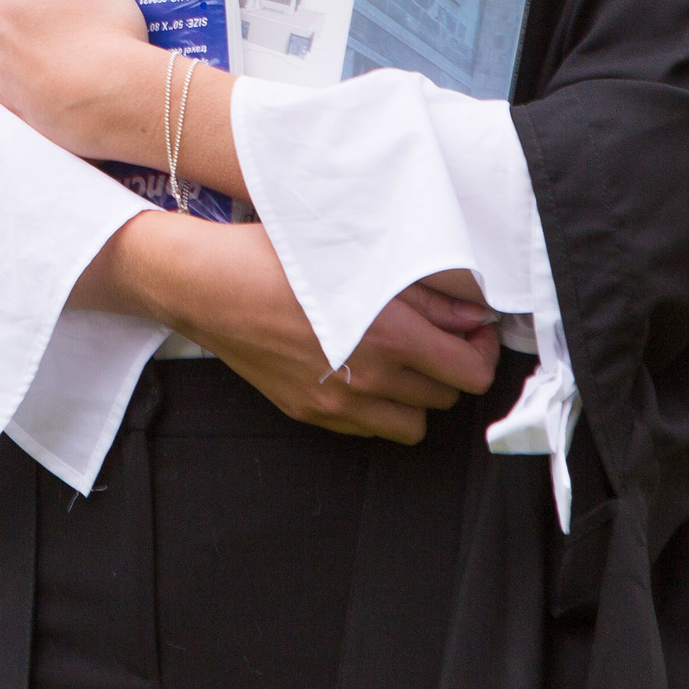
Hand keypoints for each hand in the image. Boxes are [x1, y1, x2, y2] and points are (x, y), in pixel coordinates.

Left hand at [0, 0, 158, 164]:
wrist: (121, 98)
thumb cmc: (101, 34)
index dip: (54, 2)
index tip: (78, 12)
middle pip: (22, 36)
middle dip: (49, 36)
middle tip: (86, 38)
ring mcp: (8, 93)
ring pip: (29, 71)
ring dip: (51, 69)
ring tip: (88, 69)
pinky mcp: (26, 123)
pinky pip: (37, 104)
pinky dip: (54, 100)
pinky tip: (79, 96)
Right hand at [84, 211, 500, 442]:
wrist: (205, 287)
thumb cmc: (274, 258)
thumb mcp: (357, 258)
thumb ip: (426, 293)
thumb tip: (475, 315)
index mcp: (386, 333)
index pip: (471, 371)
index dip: (483, 350)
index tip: (472, 331)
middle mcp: (367, 378)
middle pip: (447, 396)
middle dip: (450, 365)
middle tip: (437, 336)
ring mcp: (337, 404)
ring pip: (414, 424)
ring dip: (418, 394)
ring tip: (402, 360)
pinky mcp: (312, 413)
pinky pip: (370, 430)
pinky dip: (379, 408)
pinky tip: (364, 372)